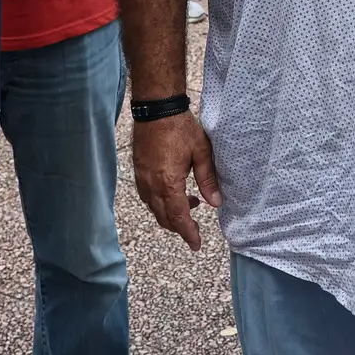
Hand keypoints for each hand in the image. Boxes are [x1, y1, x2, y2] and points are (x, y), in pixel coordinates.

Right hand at [133, 112, 222, 249]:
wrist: (156, 109)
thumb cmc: (180, 128)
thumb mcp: (201, 152)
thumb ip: (208, 179)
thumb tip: (216, 202)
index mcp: (169, 183)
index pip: (178, 218)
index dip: (188, 233)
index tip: (196, 244)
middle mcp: (152, 185)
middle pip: (164, 218)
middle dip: (179, 227)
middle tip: (195, 227)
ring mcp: (142, 179)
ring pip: (154, 208)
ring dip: (170, 214)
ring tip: (191, 203)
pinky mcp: (138, 172)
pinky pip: (148, 197)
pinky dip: (160, 202)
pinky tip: (174, 192)